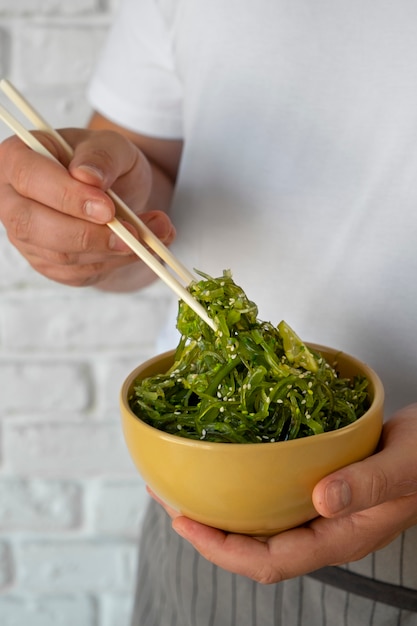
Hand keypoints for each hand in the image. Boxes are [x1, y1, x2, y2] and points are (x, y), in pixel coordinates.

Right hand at [0, 128, 174, 288]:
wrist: (118, 193)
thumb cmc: (105, 164)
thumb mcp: (112, 146)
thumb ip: (102, 156)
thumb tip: (88, 177)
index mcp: (17, 159)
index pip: (29, 178)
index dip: (67, 196)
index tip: (108, 208)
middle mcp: (13, 201)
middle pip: (32, 225)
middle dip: (87, 234)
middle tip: (132, 233)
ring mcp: (27, 237)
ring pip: (61, 255)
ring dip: (112, 250)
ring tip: (153, 232)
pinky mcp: (49, 264)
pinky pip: (80, 272)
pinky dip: (116, 262)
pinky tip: (140, 247)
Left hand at [152, 403, 416, 583]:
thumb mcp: (402, 468)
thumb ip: (366, 486)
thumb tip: (319, 500)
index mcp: (340, 536)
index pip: (269, 561)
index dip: (222, 549)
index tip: (184, 522)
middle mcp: (326, 530)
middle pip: (255, 548)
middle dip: (209, 532)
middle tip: (172, 501)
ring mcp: (324, 512)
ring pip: (263, 525)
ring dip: (225, 512)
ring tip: (191, 488)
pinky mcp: (324, 490)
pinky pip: (276, 501)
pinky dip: (248, 491)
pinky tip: (234, 471)